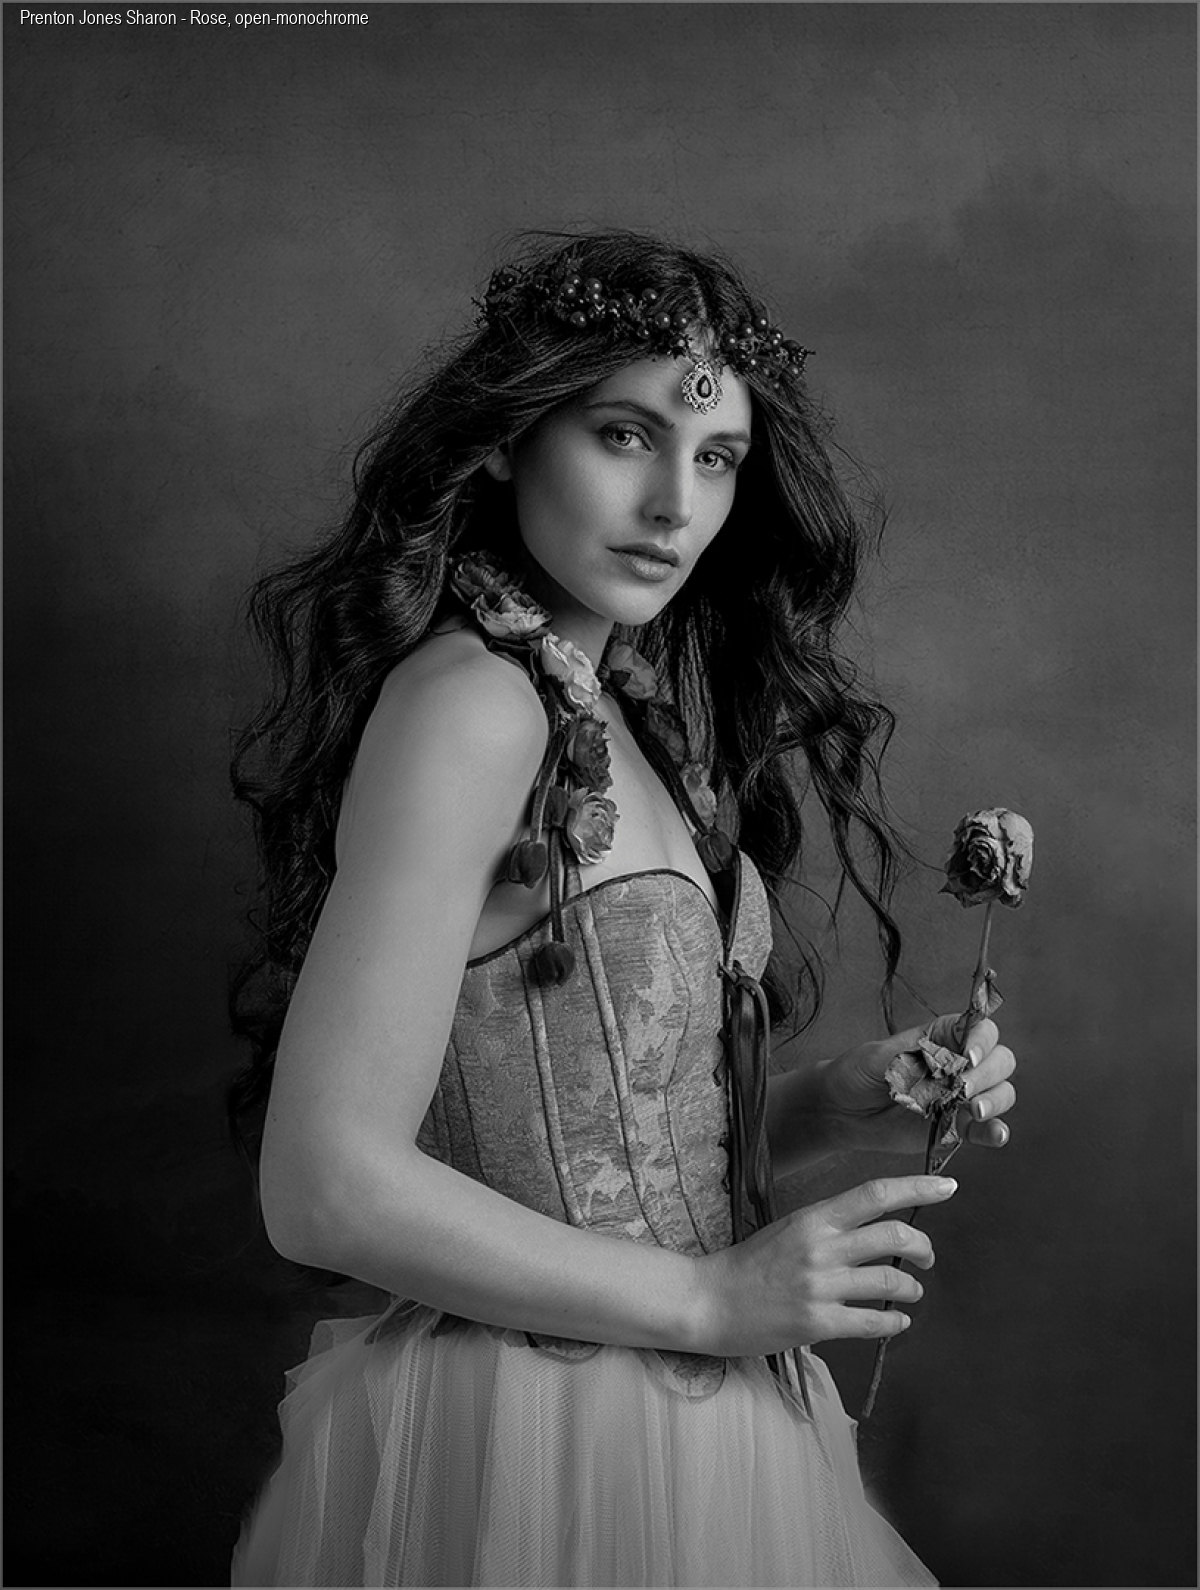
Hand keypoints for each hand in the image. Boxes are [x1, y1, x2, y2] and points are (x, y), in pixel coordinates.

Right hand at [703, 1174, 956, 1354]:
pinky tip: (897, 1321)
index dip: (918, 1188)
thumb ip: (830, 1227)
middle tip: (928, 1257)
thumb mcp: (788, 1228)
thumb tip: (876, 1228)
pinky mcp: (818, 1323)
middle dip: (924, 1248)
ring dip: (912, 1288)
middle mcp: (821, 1248)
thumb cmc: (750, 1264)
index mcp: (814, 1218)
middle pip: (895, 1237)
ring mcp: (820, 1287)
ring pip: (891, 1282)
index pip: (875, 1194)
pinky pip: (874, 1323)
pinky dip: (895, 1322)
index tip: (948, 1185)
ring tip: (910, 1292)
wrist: (709, 1301)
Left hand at [816, 1014, 1016, 1156]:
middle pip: (1000, 1061)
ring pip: (1001, 1093)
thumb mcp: (879, 1058)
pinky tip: (994, 1134)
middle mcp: (960, 1064)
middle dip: (988, 1074)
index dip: (982, 1041)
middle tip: (963, 1089)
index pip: (981, 1030)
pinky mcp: (958, 1127)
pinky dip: (995, 1131)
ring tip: (973, 1110)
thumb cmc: (858, 1072)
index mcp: (943, 1037)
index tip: (968, 1057)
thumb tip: (943, 1065)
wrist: (841, 1110)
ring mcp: (962, 1096)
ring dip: (995, 1101)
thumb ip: (913, 1060)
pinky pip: (987, 1129)